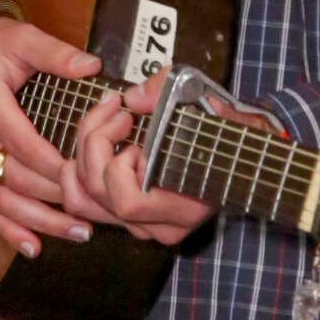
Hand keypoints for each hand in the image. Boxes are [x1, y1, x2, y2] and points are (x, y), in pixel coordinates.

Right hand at [0, 16, 101, 258]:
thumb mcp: (19, 37)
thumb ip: (55, 53)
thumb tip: (93, 67)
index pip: (21, 142)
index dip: (54, 164)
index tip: (87, 176)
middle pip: (14, 178)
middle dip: (55, 198)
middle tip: (95, 210)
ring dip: (38, 222)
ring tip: (77, 232)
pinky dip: (7, 230)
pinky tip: (32, 246)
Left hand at [67, 67, 237, 246]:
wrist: (241, 156)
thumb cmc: (226, 131)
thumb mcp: (206, 103)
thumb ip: (169, 93)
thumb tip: (132, 98)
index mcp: (184, 206)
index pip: (128, 202)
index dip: (119, 163)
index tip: (134, 124)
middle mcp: (161, 225)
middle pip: (100, 196)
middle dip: (95, 143)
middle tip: (119, 113)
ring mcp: (143, 226)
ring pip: (85, 201)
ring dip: (84, 154)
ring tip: (107, 123)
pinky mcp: (129, 218)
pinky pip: (86, 203)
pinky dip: (77, 172)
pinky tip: (93, 143)